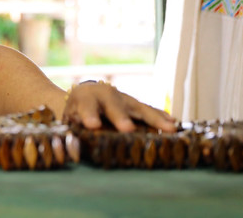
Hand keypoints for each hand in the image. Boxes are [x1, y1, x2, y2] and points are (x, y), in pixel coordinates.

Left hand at [62, 81, 176, 132]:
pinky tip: (173, 123)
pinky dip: (160, 116)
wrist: (85, 94)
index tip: (92, 125)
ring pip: (138, 107)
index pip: (86, 107)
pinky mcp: (135, 104)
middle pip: (114, 105)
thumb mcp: (69, 118)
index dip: (89, 115)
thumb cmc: (76, 111)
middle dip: (121, 116)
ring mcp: (123, 98)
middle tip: (127, 128)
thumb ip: (72, 130)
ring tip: (168, 128)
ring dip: (153, 118)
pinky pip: (149, 110)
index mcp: (85, 99)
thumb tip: (72, 149)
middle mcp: (106, 95)